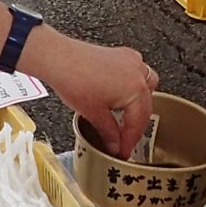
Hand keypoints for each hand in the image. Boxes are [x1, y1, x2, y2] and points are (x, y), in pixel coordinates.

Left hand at [33, 33, 157, 157]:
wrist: (58, 58)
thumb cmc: (74, 80)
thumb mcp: (94, 114)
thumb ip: (109, 133)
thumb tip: (115, 145)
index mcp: (136, 90)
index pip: (138, 123)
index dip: (130, 141)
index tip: (124, 151)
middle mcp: (138, 74)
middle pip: (145, 106)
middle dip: (136, 124)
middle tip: (124, 140)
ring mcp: (131, 62)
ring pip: (147, 86)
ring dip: (140, 103)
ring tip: (128, 116)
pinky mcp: (122, 55)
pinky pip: (137, 72)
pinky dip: (134, 84)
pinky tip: (122, 92)